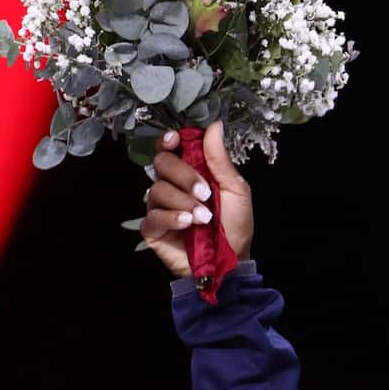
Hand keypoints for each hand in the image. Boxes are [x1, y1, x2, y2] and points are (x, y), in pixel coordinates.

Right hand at [139, 120, 254, 278]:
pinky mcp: (154, 230)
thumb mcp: (236, 190)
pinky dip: (170, 217)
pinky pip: (152, 216)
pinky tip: (186, 224)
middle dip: (184, 175)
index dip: (168, 140)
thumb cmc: (234, 227)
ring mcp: (160, 208)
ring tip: (203, 218)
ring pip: (157, 189)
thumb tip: (214, 126)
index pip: (169, 148)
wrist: (231, 263)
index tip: (175, 139)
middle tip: (205, 193)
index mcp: (190, 171)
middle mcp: (172, 186)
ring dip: (183, 201)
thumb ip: (221, 160)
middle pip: (162, 164)